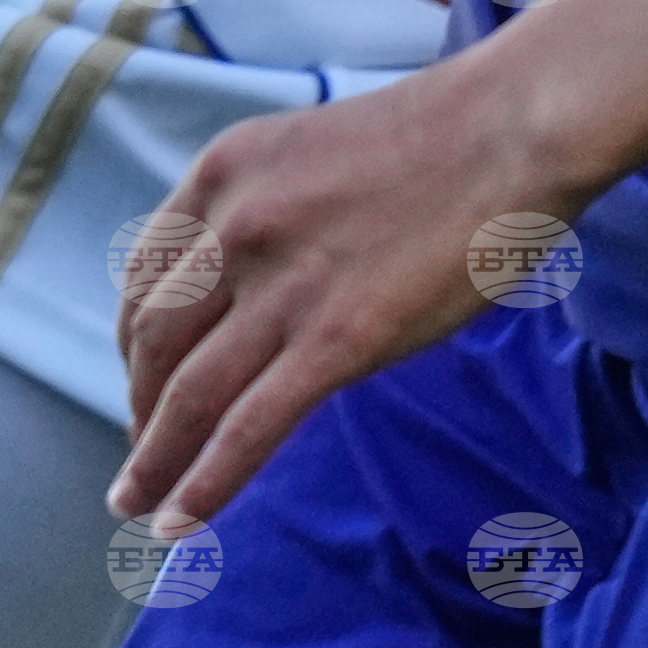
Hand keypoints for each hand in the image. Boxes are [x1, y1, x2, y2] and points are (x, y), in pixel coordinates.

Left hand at [111, 57, 582, 533]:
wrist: (516, 125)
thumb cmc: (443, 134)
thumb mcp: (313, 150)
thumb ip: (270, 209)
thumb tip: (256, 283)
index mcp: (223, 172)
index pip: (146, 273)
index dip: (132, 339)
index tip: (138, 376)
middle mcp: (234, 227)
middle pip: (154, 339)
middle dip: (138, 405)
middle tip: (140, 451)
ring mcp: (283, 287)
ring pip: (187, 394)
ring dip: (154, 458)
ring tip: (137, 501)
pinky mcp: (336, 339)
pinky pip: (248, 428)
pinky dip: (204, 485)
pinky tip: (180, 522)